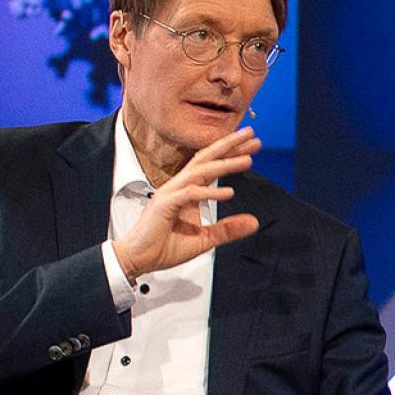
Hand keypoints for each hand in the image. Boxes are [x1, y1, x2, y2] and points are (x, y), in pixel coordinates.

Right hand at [112, 128, 262, 279]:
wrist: (140, 259)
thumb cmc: (165, 246)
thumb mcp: (205, 239)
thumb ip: (228, 229)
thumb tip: (255, 222)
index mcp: (188, 190)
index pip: (212, 166)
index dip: (231, 154)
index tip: (252, 145)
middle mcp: (179, 186)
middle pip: (206, 159)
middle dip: (229, 146)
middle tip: (252, 135)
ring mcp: (171, 193)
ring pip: (200, 172)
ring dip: (224, 164)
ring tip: (247, 159)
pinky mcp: (165, 205)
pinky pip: (190, 194)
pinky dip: (210, 193)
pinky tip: (229, 192)